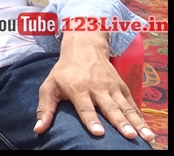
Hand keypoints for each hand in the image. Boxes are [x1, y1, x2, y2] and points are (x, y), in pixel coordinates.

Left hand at [35, 31, 155, 143]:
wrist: (84, 47)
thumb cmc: (64, 71)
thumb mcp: (49, 86)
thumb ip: (45, 108)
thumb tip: (38, 129)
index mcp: (78, 89)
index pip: (85, 107)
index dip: (91, 120)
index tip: (98, 133)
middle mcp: (97, 88)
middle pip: (110, 108)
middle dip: (120, 122)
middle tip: (129, 136)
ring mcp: (112, 87)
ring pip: (125, 107)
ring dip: (136, 122)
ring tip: (145, 136)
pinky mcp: (122, 87)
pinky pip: (131, 103)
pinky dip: (139, 116)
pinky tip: (146, 128)